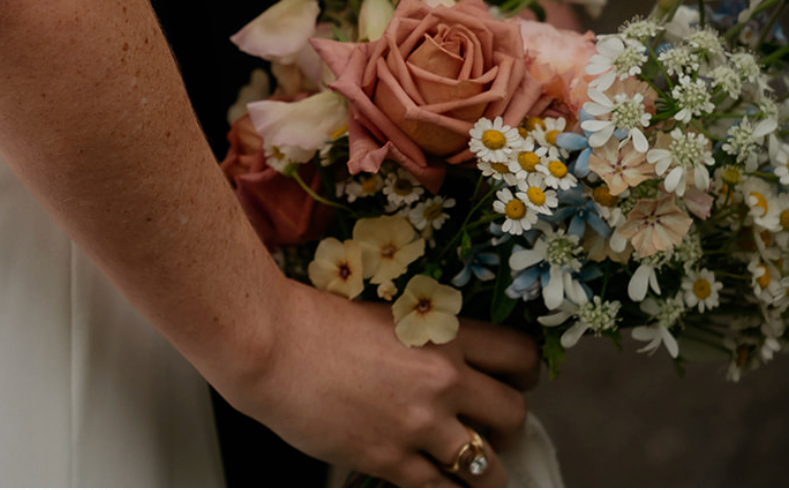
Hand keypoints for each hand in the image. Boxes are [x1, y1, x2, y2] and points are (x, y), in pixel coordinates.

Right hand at [230, 281, 536, 486]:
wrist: (266, 344)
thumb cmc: (305, 319)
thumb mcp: (376, 314)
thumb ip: (411, 339)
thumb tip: (423, 361)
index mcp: (440, 332)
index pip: (517, 355)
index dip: (522, 375)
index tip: (511, 383)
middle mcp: (442, 379)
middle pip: (513, 414)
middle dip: (506, 427)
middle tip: (488, 430)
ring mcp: (419, 423)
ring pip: (486, 465)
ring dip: (482, 471)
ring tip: (467, 473)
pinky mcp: (391, 459)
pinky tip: (431, 483)